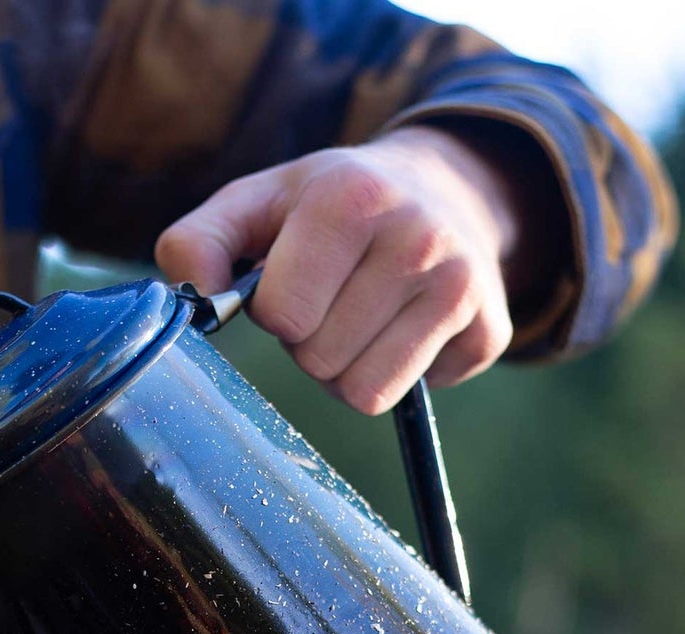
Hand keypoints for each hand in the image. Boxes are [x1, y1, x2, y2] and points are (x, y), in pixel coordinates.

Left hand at [156, 126, 523, 414]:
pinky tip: (402, 324)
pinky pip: (405, 396)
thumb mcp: (254, 202)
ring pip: (361, 392)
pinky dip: (393, 373)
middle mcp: (419, 238)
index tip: (293, 278)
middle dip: (310, 340)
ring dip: (344, 367)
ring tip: (360, 313)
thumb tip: (196, 303)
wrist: (446, 186)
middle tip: (332, 295)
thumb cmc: (328, 205)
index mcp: (351, 198)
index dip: (275, 308)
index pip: (284, 315)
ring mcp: (461, 287)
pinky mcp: (488, 333)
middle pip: (319, 360)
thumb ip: (196, 245)